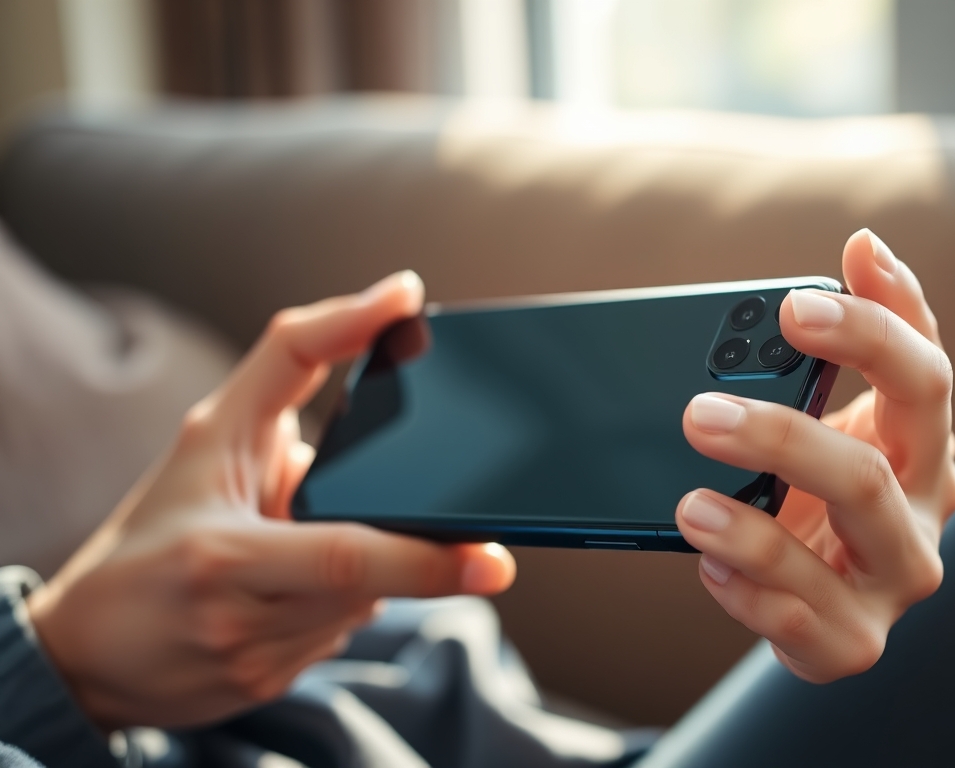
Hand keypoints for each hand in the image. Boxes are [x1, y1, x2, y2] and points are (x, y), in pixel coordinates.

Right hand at [26, 272, 515, 730]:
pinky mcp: (265, 689)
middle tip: (458, 544)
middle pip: (368, 583)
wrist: (85, 647)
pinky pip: (336, 636)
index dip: (423, 560)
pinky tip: (297, 590)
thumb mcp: (206, 434)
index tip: (493, 559)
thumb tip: (387, 311)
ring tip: (307, 547)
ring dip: (364, 573)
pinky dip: (336, 605)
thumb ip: (291, 364)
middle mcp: (238, 618)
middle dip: (408, 556)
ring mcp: (254, 664)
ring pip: (361, 609)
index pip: (345, 558)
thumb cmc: (154, 527)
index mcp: (223, 555)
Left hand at [678, 230, 954, 682]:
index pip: (924, 377)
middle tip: (700, 414)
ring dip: (757, 531)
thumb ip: (845, 340)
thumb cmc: (825, 488)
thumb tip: (865, 244)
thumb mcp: (835, 412)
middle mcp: (924, 515)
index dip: (872, 331)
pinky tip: (706, 564)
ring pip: (833, 562)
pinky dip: (746, 592)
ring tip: (690, 507)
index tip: (796, 305)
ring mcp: (891, 586)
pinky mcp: (851, 643)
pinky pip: (797, 620)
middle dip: (782, 439)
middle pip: (869, 475)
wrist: (819, 593)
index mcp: (924, 447)